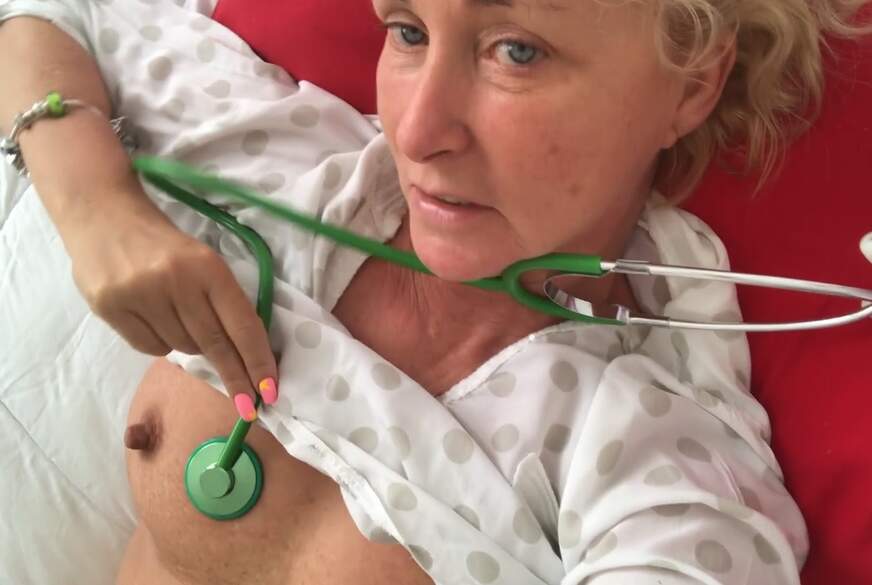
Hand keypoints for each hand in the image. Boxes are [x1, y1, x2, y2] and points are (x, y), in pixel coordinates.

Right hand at [66, 196, 276, 419]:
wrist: (104, 215)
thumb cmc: (165, 245)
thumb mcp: (203, 262)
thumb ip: (221, 302)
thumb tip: (241, 356)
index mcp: (209, 268)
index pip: (242, 324)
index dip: (257, 361)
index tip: (269, 391)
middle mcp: (177, 281)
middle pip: (215, 344)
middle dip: (235, 377)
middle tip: (247, 406)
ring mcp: (142, 295)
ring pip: (182, 348)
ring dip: (191, 346)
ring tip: (179, 317)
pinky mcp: (111, 307)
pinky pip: (150, 347)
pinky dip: (160, 343)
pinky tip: (153, 318)